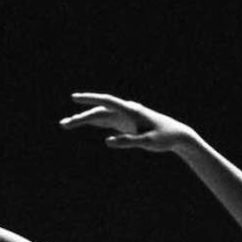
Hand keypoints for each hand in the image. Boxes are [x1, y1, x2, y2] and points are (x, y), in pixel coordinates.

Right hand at [58, 92, 199, 154]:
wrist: (178, 135)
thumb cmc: (164, 138)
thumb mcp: (147, 143)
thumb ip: (128, 141)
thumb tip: (107, 141)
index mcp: (131, 111)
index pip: (106, 102)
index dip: (89, 99)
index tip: (74, 98)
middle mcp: (126, 110)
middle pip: (99, 111)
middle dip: (80, 117)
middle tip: (63, 124)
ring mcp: (126, 116)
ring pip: (101, 115)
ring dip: (84, 119)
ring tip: (67, 124)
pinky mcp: (127, 122)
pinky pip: (107, 120)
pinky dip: (94, 122)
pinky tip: (85, 123)